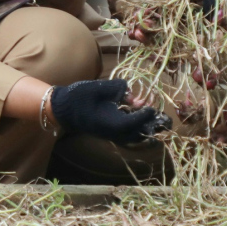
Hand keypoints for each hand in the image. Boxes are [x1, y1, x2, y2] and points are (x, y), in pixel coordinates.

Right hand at [49, 78, 169, 145]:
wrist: (63, 110)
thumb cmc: (78, 98)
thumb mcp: (98, 88)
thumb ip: (117, 88)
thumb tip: (130, 91)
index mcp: (110, 122)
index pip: (133, 122)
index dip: (145, 116)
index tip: (152, 107)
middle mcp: (112, 132)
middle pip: (138, 134)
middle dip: (151, 126)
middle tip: (163, 120)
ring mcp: (111, 135)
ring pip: (134, 137)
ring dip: (146, 129)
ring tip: (156, 121)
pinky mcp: (110, 134)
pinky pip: (129, 136)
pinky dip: (138, 130)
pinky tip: (143, 122)